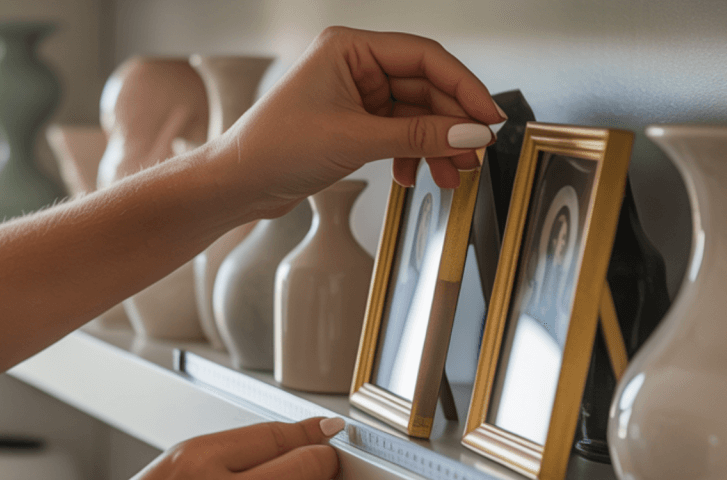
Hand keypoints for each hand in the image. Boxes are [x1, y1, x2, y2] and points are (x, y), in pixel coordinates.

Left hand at [211, 26, 504, 215]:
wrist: (238, 184)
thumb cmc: (274, 149)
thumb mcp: (355, 140)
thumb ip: (418, 135)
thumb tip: (469, 134)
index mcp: (349, 48)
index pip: (424, 58)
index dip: (464, 87)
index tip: (489, 118)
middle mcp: (353, 65)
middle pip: (424, 88)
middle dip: (450, 125)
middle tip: (473, 155)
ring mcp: (354, 95)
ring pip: (414, 115)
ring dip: (434, 145)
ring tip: (450, 174)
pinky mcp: (352, 123)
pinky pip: (397, 133)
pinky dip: (411, 154)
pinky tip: (414, 176)